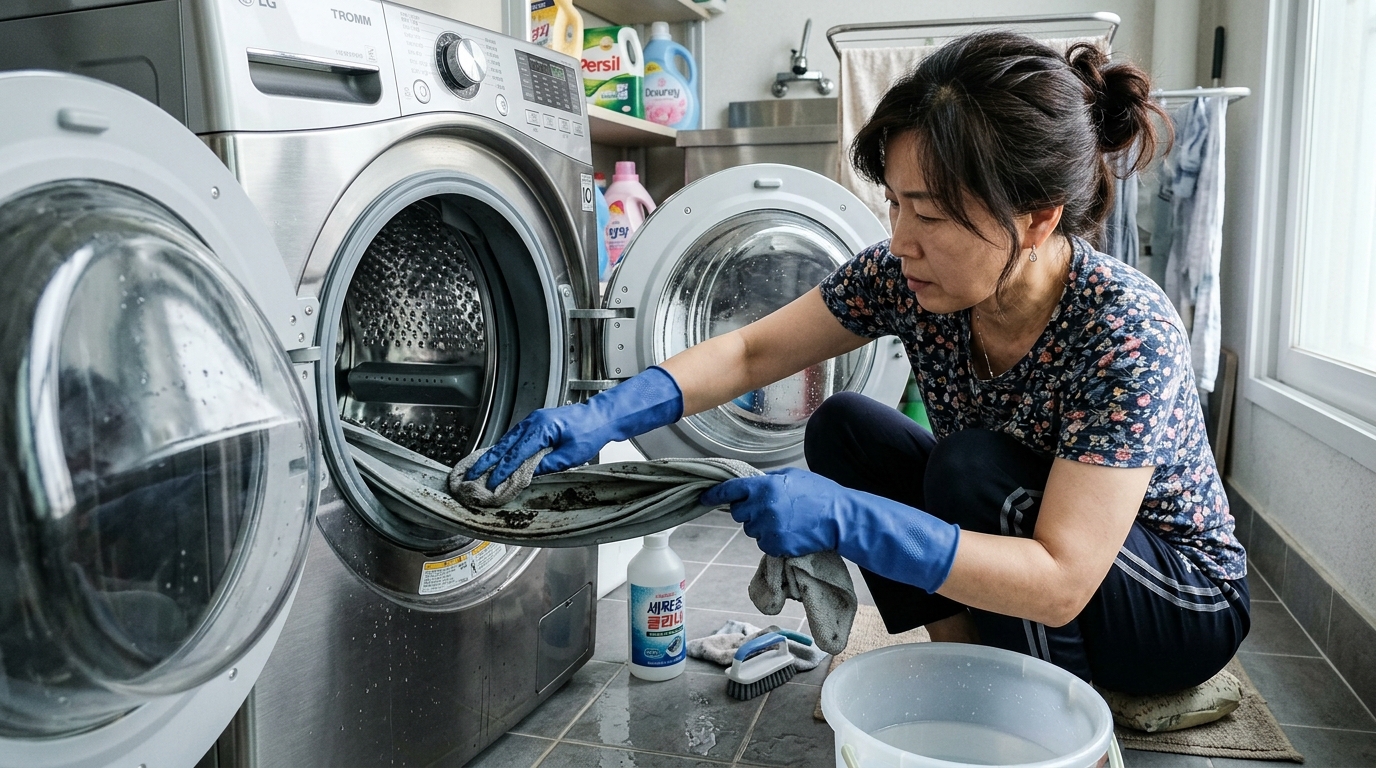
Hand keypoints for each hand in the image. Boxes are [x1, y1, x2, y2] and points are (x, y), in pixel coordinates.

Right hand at [464, 366, 682, 487]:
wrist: (602, 416)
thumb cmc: (590, 432)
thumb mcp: (570, 455)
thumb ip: (548, 465)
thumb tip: (529, 474)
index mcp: (540, 429)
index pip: (516, 454)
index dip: (501, 470)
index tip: (490, 483)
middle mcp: (533, 422)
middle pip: (505, 445)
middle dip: (487, 461)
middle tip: (471, 474)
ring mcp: (533, 421)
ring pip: (508, 440)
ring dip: (494, 455)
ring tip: (479, 468)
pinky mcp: (537, 423)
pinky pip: (515, 437)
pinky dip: (505, 448)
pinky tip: (498, 458)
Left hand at [700, 467, 960, 593]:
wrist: (841, 519)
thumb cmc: (820, 494)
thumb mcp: (793, 477)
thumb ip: (768, 481)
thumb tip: (749, 484)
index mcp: (765, 487)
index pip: (731, 490)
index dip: (715, 494)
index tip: (705, 497)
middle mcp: (763, 508)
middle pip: (739, 513)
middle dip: (748, 511)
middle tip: (768, 508)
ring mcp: (769, 529)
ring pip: (752, 530)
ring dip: (761, 526)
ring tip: (785, 520)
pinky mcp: (777, 546)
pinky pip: (765, 543)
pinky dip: (772, 539)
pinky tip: (790, 532)